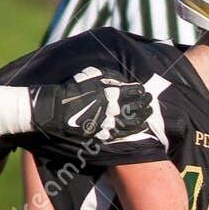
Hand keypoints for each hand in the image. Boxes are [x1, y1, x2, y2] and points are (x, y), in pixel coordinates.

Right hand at [29, 68, 151, 140]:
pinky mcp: (103, 133)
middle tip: (151, 101)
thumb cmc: (73, 89)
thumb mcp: (91, 75)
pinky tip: (141, 127)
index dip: (140, 91)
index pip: (133, 92)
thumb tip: (123, 79)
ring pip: (132, 121)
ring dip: (143, 117)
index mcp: (111, 93)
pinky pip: (122, 133)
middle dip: (145, 103)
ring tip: (149, 114)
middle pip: (135, 107)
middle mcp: (112, 109)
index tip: (144, 90)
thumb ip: (109, 77)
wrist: (58, 108)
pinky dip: (133, 130)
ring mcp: (108, 123)